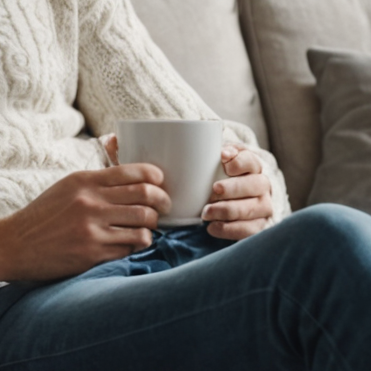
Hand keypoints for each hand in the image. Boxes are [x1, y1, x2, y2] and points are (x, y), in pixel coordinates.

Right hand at [0, 161, 166, 292]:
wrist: (12, 245)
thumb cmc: (41, 218)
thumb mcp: (66, 188)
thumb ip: (96, 183)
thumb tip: (131, 181)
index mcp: (84, 181)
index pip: (134, 172)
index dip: (156, 177)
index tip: (160, 183)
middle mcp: (90, 201)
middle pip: (145, 196)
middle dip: (162, 201)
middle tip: (164, 207)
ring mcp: (92, 227)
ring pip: (143, 222)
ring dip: (152, 226)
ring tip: (148, 228)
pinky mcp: (93, 252)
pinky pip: (130, 246)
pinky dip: (137, 245)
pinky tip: (132, 244)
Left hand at [104, 134, 274, 241]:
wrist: (204, 218)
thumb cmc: (185, 188)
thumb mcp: (169, 172)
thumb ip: (142, 157)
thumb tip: (112, 139)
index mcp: (241, 166)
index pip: (250, 156)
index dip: (240, 156)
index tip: (222, 158)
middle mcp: (255, 185)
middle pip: (257, 182)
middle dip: (236, 185)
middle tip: (212, 189)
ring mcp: (258, 207)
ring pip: (256, 207)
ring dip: (233, 209)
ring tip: (207, 212)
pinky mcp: (255, 229)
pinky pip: (252, 230)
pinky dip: (234, 230)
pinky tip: (213, 229)